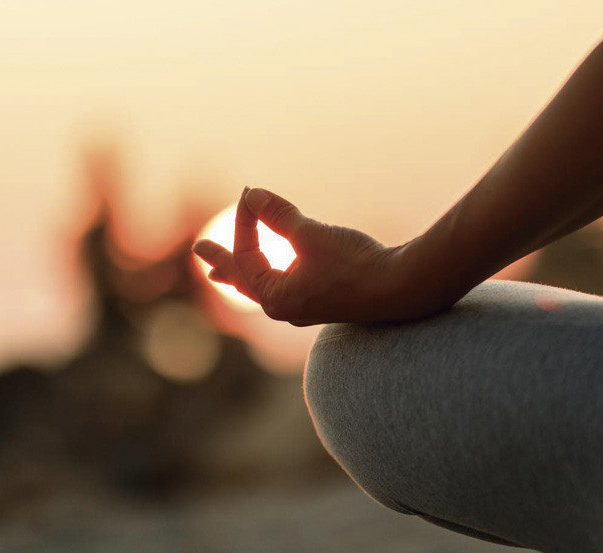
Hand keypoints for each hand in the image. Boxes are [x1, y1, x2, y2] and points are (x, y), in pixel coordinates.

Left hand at [192, 187, 449, 325]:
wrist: (401, 289)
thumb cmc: (354, 265)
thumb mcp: (310, 235)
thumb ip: (278, 215)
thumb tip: (250, 194)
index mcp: (275, 298)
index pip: (247, 254)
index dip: (246, 220)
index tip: (249, 193)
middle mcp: (286, 308)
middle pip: (245, 282)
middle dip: (224, 264)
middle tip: (201, 253)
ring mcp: (306, 307)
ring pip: (266, 288)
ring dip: (247, 273)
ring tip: (227, 273)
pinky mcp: (327, 301)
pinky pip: (288, 288)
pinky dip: (274, 276)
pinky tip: (278, 276)